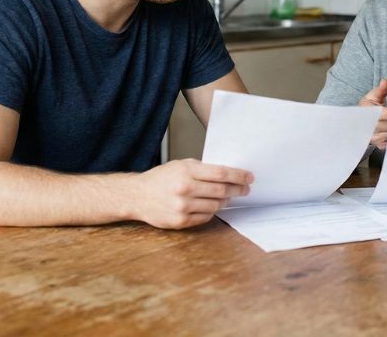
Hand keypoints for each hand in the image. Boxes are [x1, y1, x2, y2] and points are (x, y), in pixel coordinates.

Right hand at [132, 159, 252, 228]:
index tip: (249, 177)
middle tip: (245, 189)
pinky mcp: (180, 221)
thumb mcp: (180, 165)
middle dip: (237, 189)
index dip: (238, 176)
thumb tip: (228, 174)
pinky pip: (205, 217)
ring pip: (215, 205)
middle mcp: (185, 189)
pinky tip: (210, 205)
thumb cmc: (161, 178)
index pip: (220, 173)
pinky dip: (211, 211)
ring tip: (226, 196)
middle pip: (221, 190)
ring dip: (224, 201)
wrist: (138, 195)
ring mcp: (182, 207)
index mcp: (186, 171)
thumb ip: (202, 169)